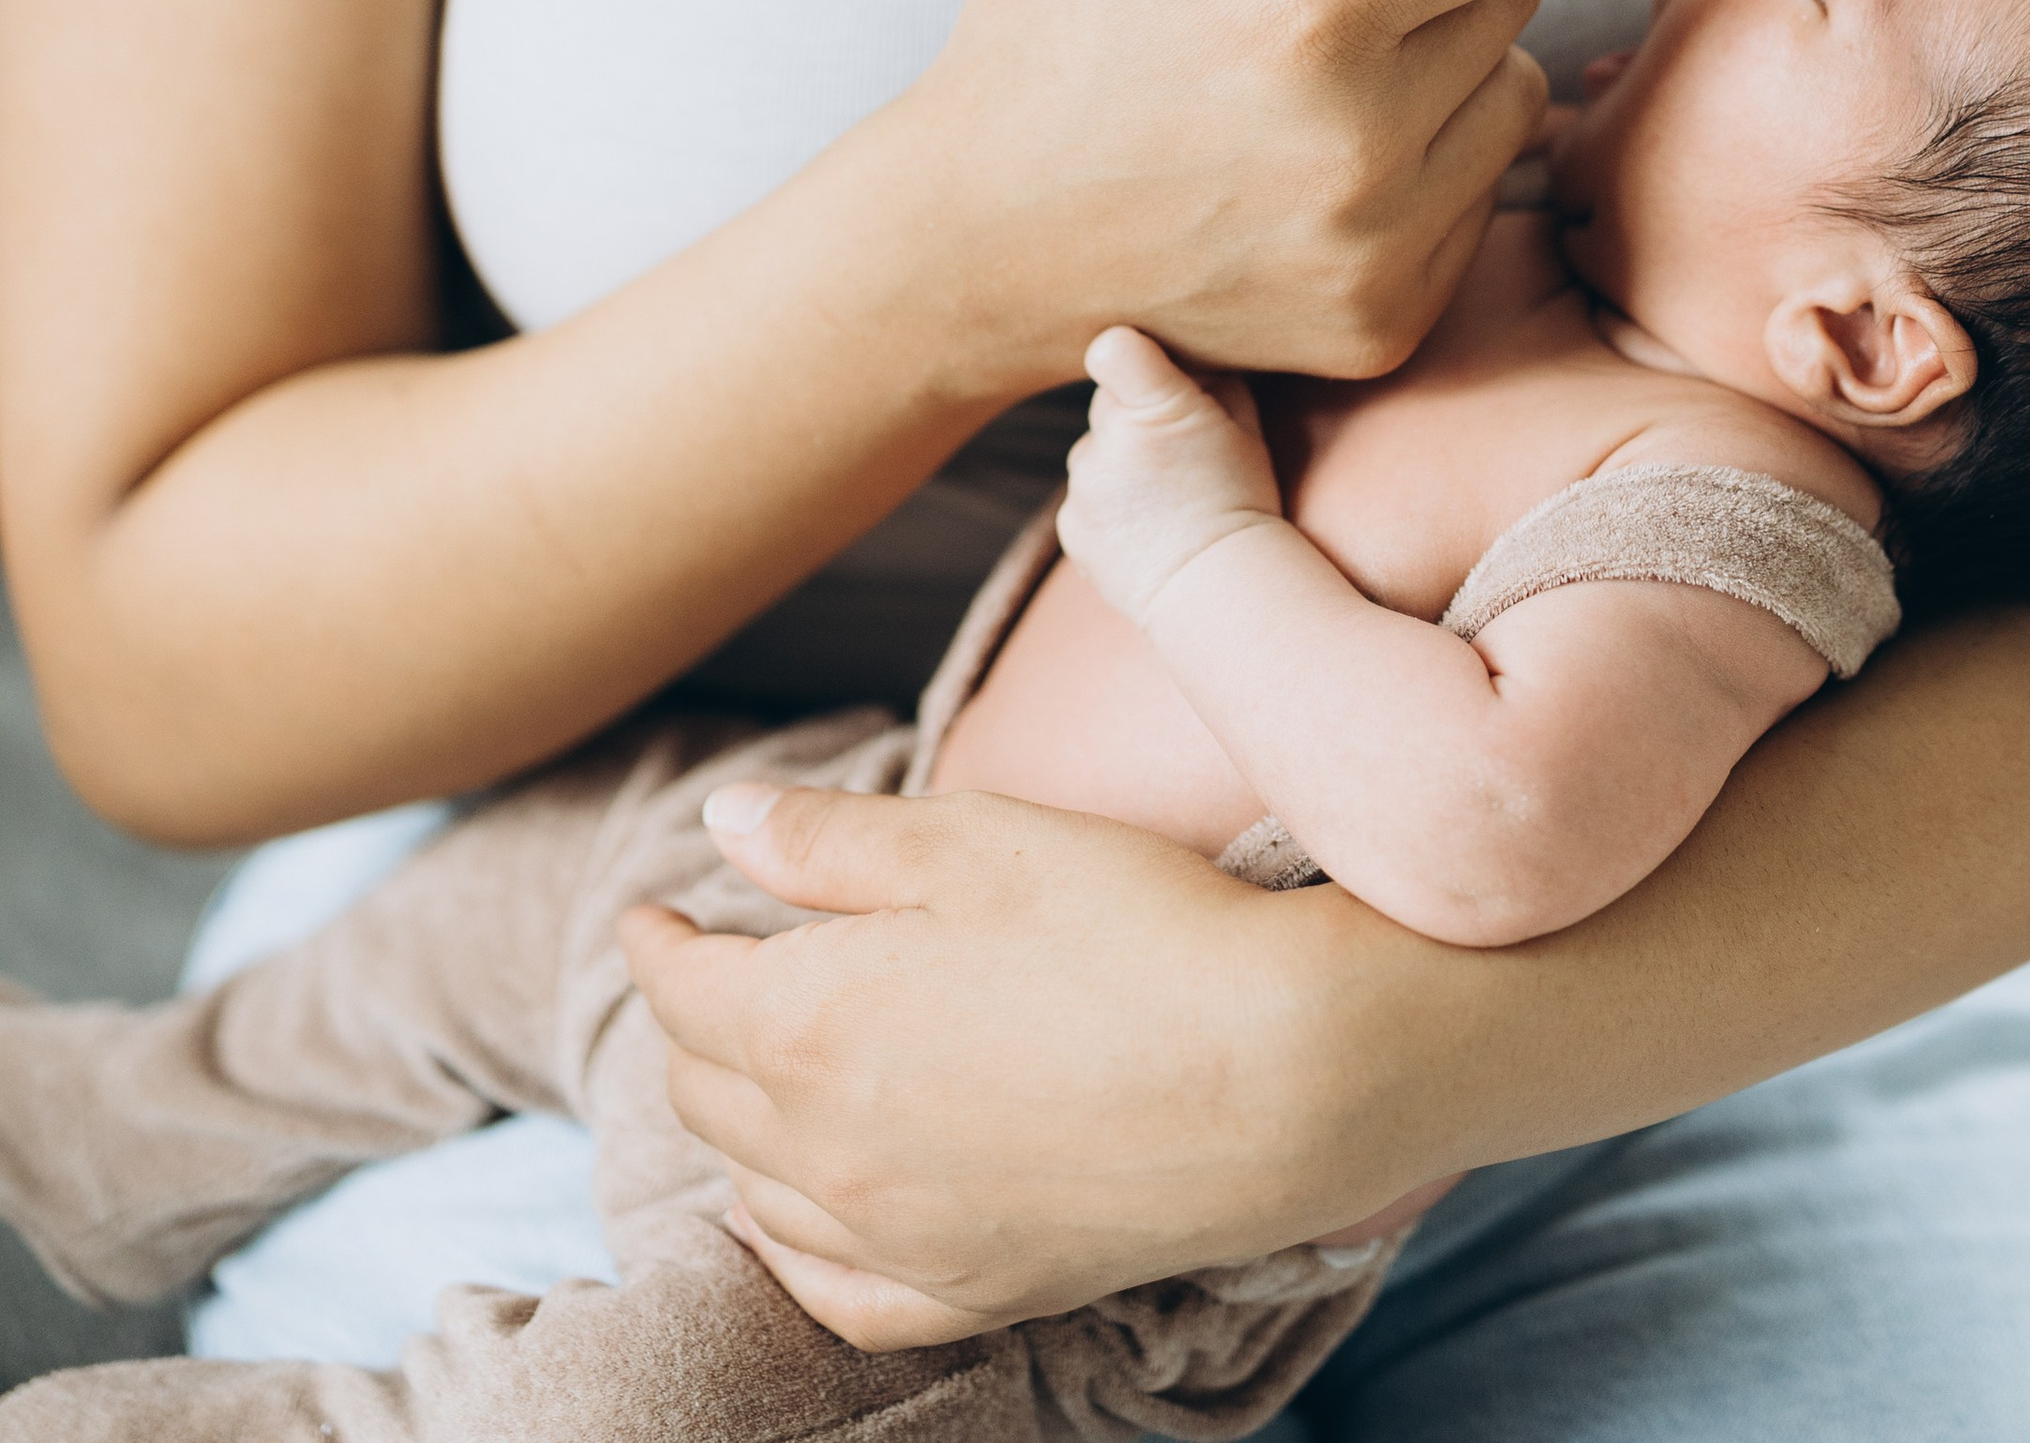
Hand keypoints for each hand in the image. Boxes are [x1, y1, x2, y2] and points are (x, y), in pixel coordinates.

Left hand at [625, 783, 1438, 1340]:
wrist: (1282, 1073)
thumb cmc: (1130, 929)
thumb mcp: (974, 841)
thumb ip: (829, 840)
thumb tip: (723, 826)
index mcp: (812, 1023)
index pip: (684, 990)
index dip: (661, 939)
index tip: (657, 907)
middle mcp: (831, 1151)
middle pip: (709, 1093)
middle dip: (692, 1024)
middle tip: (712, 970)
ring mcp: (902, 1236)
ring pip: (757, 1192)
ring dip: (733, 1125)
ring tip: (746, 1072)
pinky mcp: (977, 1292)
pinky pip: (834, 1293)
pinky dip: (789, 1249)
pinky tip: (790, 1219)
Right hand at [907, 0, 1572, 396]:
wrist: (975, 238)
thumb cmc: (1041, 20)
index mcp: (1309, 12)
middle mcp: (1365, 145)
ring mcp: (1380, 249)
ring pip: (1514, 92)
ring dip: (1447, 51)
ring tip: (1322, 51)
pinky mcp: (1383, 322)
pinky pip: (1478, 193)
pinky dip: (1426, 150)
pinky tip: (1318, 140)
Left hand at [1057, 327, 1280, 622]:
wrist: (1219, 591)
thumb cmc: (1243, 500)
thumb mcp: (1246, 428)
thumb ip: (1213, 377)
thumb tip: (1191, 351)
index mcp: (1155, 408)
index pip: (1113, 347)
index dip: (1125, 352)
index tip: (1140, 366)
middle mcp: (1108, 441)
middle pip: (1108, 401)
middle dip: (1134, 415)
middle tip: (1174, 452)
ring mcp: (1084, 487)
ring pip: (1095, 451)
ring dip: (1119, 463)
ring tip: (1162, 500)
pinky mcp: (1069, 526)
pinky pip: (1084, 497)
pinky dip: (1107, 506)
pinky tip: (1143, 528)